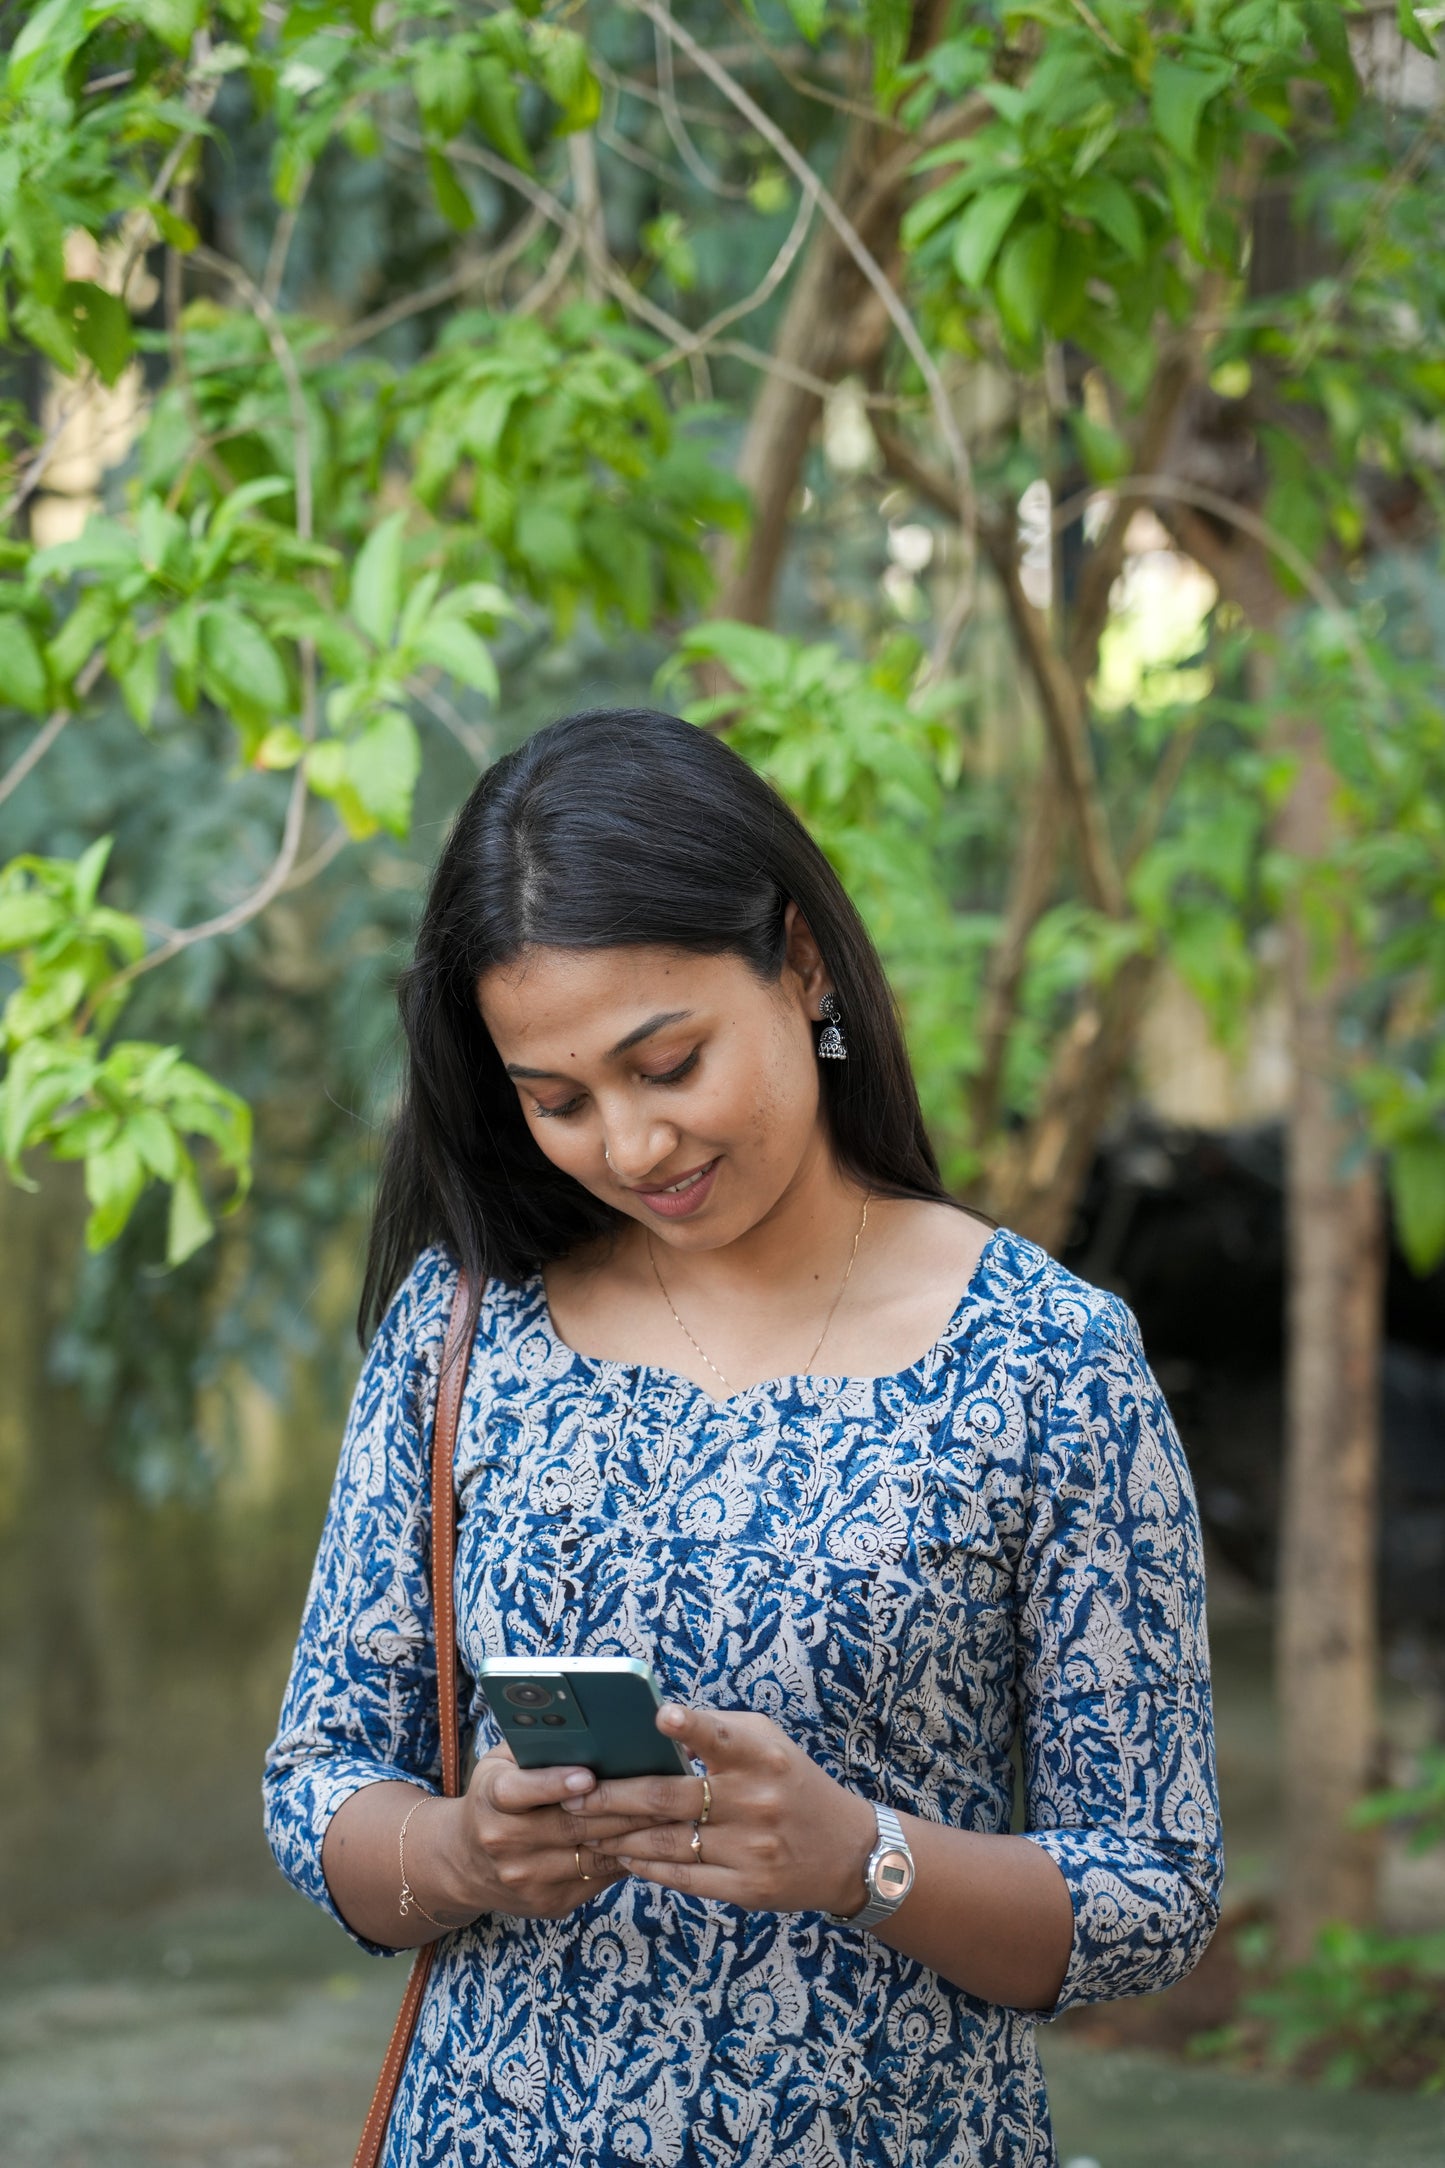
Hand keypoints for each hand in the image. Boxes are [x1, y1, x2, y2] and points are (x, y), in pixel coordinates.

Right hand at [442, 1743, 682, 1919]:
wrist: (464, 1864)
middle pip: (571, 1826)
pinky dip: (629, 1857)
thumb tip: (587, 1722)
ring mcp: (527, 1879)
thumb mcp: (501, 1765)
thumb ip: (535, 1745)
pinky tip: (655, 1839)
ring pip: (593, 1854)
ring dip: (635, 1834)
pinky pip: (599, 1878)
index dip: (554, 1783)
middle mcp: (505, 1843)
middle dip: (621, 1806)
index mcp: (490, 1800)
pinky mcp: (550, 1904)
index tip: (588, 1774)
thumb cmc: (496, 1797)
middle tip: (664, 1786)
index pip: (519, 1791)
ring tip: (673, 1811)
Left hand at [572, 1704, 877, 1917]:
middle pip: (669, 1798)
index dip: (689, 1726)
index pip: (718, 1736)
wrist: (846, 1850)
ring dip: (618, 1837)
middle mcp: (756, 1800)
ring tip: (583, 1829)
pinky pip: (683, 1878)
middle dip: (612, 1797)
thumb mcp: (767, 1742)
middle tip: (571, 1795)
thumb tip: (648, 1727)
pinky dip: (647, 1867)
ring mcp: (751, 1848)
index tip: (659, 1717)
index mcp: (761, 1755)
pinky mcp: (747, 1888)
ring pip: (667, 1843)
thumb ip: (716, 1732)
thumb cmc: (792, 1781)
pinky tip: (622, 1857)